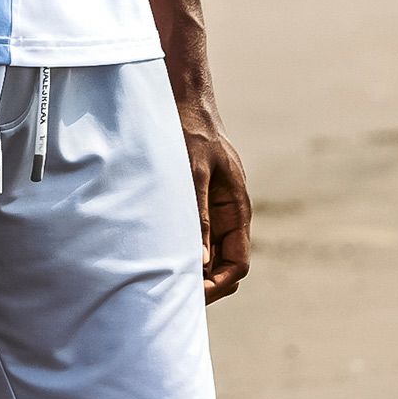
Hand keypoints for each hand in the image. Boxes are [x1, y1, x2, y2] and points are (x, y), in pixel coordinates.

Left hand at [179, 101, 251, 302]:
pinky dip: (183, 252)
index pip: (238, 264)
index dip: (219, 284)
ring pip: (209, 256)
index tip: (192, 293)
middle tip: (172, 292)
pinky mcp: (197, 206)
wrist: (187, 105)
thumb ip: (199, 213)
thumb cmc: (192, 134)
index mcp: (236, 211)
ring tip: (162, 278)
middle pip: (225, 267)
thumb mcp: (194, 172)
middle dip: (205, 284)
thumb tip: (201, 259)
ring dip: (193, 270)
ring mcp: (213, 213)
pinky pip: (195, 238)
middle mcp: (228, 217)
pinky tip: (159, 255)